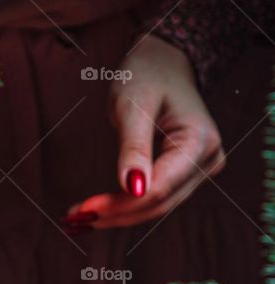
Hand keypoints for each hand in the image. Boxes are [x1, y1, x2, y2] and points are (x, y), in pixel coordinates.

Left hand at [64, 36, 225, 229]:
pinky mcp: (186, 175)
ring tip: (82, 216)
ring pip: (156, 206)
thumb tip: (132, 189)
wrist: (163, 64)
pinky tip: (100, 209)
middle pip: (158, 203)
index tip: (85, 209)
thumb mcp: (133, 106)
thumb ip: (134, 148)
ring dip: (119, 214)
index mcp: (200, 141)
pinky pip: (156, 198)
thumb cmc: (148, 75)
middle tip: (75, 219)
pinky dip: (127, 206)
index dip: (121, 204)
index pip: (159, 188)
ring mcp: (200, 170)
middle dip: (116, 213)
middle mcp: (208, 161)